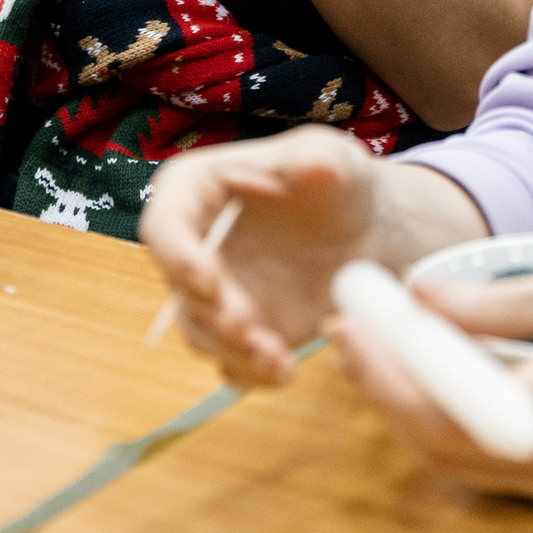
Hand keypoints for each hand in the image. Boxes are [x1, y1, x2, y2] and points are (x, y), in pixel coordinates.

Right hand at [139, 128, 388, 387]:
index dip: (177, 255)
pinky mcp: (240, 333)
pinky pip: (232, 363)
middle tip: (246, 327)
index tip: (207, 278)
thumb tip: (313, 163)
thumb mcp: (331, 158)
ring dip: (232, 351)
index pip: (165, 224)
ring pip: (202, 334)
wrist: (366, 230)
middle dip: (211, 313)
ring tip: (276, 358)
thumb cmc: (337, 181)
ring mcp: (214, 295)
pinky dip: (252, 374)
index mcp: (194, 192)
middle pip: (180, 289)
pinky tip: (284, 372)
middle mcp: (193, 247)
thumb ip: (319, 161)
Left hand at [334, 264, 532, 508]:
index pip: (445, 409)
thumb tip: (417, 299)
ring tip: (380, 349)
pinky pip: (500, 466)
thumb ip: (493, 303)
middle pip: (444, 447)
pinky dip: (459, 425)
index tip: (350, 324)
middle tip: (351, 334)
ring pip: (467, 464)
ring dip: (415, 410)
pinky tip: (440, 378)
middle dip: (387, 391)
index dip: (385, 373)